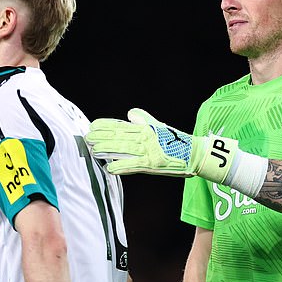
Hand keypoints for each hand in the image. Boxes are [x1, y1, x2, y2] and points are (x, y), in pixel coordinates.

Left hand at [85, 108, 237, 183]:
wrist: (194, 154)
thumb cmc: (176, 141)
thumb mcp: (159, 127)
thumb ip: (143, 120)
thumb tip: (130, 113)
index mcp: (146, 129)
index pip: (122, 125)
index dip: (106, 125)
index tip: (93, 126)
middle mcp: (146, 138)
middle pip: (120, 136)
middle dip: (102, 137)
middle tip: (87, 137)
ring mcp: (149, 151)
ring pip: (124, 149)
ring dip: (107, 150)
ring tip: (94, 150)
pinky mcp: (153, 164)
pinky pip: (134, 165)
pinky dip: (122, 166)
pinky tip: (110, 168)